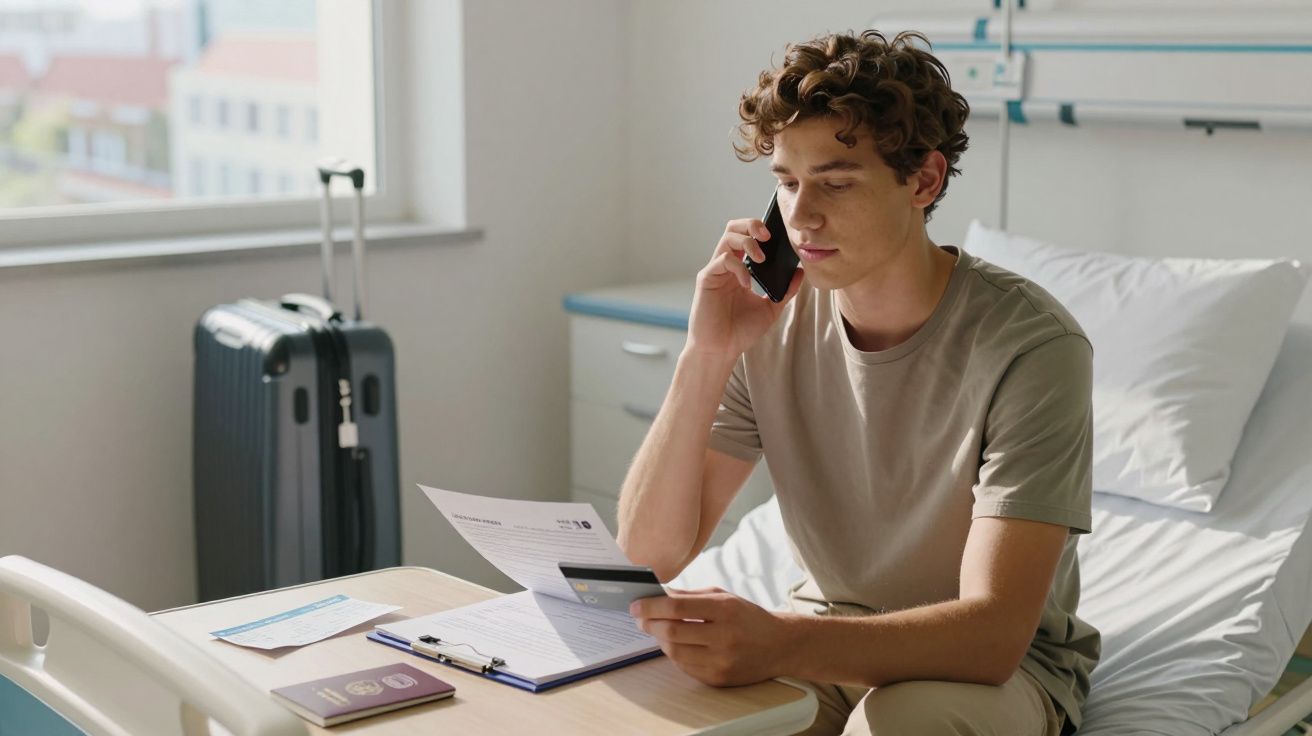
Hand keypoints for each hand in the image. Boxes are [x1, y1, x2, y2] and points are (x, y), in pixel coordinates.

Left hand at [630, 587, 788, 686]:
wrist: (780, 646)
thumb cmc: (748, 617)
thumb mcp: (724, 597)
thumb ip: (690, 595)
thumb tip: (658, 595)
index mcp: (725, 609)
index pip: (676, 607)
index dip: (651, 606)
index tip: (636, 605)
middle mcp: (724, 636)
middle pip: (672, 631)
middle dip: (649, 623)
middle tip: (639, 618)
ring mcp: (721, 661)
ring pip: (675, 652)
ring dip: (659, 640)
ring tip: (656, 629)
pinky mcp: (719, 679)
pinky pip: (685, 667)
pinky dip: (674, 654)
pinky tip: (673, 644)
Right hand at [686, 219, 804, 360]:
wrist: (721, 351)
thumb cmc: (740, 331)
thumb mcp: (771, 309)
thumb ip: (785, 291)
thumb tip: (800, 272)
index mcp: (739, 269)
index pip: (748, 237)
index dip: (761, 230)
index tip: (779, 236)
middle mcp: (726, 266)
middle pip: (734, 228)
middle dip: (752, 224)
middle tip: (768, 236)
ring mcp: (716, 271)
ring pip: (728, 237)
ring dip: (748, 242)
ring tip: (761, 258)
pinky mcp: (707, 279)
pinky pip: (723, 260)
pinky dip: (739, 267)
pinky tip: (747, 283)